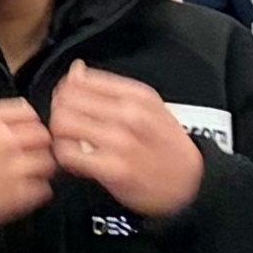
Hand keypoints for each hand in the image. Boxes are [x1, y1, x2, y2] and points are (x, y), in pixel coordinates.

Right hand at [0, 98, 56, 230]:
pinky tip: (20, 191)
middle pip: (42, 136)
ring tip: (24, 174)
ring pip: (48, 162)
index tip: (26, 129)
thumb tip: (4, 118)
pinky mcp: (19, 196)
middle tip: (29, 153)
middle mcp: (5, 141)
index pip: (27, 112)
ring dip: (39, 167)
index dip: (28, 122)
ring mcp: (15, 168)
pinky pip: (43, 189)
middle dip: (37, 144)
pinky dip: (36, 191)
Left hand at [45, 62, 206, 220]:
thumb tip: (76, 69)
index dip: (66, 91)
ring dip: (60, 133)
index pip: (80, 80)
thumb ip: (109, 87)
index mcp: (137, 95)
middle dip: (59, 111)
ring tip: (70, 141)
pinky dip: (64, 156)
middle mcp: (130, 115)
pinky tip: (76, 159)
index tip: (69, 103)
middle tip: (67, 124)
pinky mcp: (114, 169)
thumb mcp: (149, 107)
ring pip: (63, 123)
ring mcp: (122, 142)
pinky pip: (69, 154)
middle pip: (66, 100)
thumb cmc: (167, 145)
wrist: (193, 183)